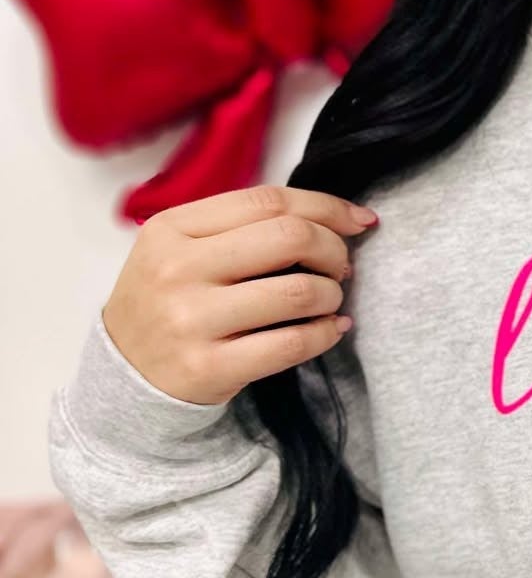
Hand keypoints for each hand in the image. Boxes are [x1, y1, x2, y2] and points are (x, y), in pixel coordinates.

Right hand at [101, 184, 379, 406]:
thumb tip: (332, 218)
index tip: (359, 220)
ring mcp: (191, 320)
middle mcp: (177, 269)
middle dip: (334, 249)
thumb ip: (240, 226)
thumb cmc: (169, 302)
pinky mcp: (209, 367)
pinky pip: (292, 343)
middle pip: (289, 237)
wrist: (125, 375)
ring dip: (331, 294)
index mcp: (171, 228)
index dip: (326, 206)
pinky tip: (331, 329)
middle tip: (341, 266)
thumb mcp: (180, 249)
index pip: (267, 201)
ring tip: (329, 299)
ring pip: (298, 292)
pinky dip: (326, 333)